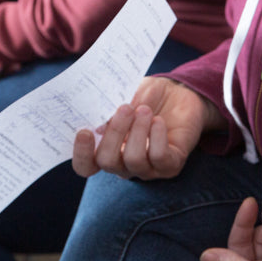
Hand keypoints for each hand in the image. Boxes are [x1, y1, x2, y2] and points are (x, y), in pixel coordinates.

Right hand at [71, 76, 221, 179]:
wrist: (180, 93)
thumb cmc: (148, 95)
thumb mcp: (127, 94)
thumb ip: (113, 108)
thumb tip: (99, 124)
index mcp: (107, 147)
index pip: (86, 165)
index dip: (81, 154)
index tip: (85, 132)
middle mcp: (124, 162)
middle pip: (107, 163)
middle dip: (114, 133)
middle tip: (125, 109)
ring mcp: (147, 167)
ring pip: (133, 161)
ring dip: (138, 131)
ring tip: (145, 110)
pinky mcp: (170, 165)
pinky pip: (159, 157)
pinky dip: (157, 136)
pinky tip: (158, 121)